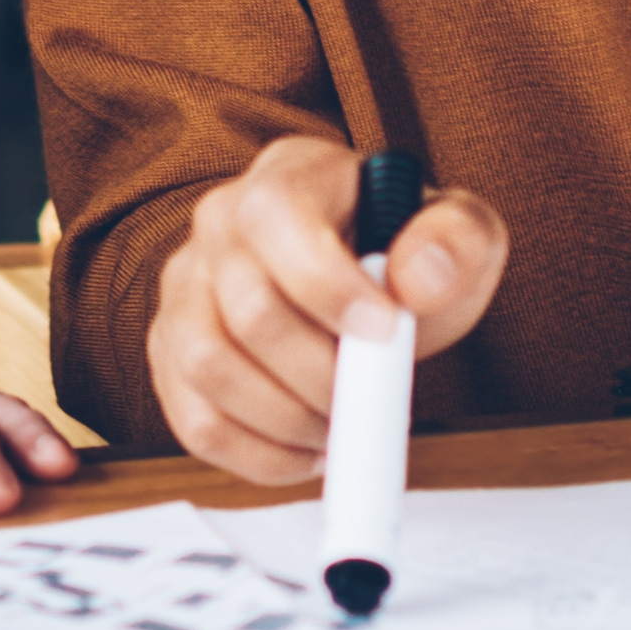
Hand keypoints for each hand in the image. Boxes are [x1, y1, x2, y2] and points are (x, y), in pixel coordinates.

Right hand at [147, 134, 508, 484]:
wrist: (369, 285)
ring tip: (335, 425)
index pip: (276, 218)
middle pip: (248, 311)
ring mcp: (185, 288)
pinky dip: (255, 454)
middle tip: (367, 396)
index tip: (385, 333)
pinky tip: (303, 451)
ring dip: (284, 420)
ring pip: (206, 368)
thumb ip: (458, 242)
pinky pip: (193, 420)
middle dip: (320, 375)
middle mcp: (218, 223)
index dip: (328, 287)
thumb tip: (417, 279)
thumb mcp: (459, 234)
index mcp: (286, 175)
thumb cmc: (405, 254)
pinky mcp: (170, 352)